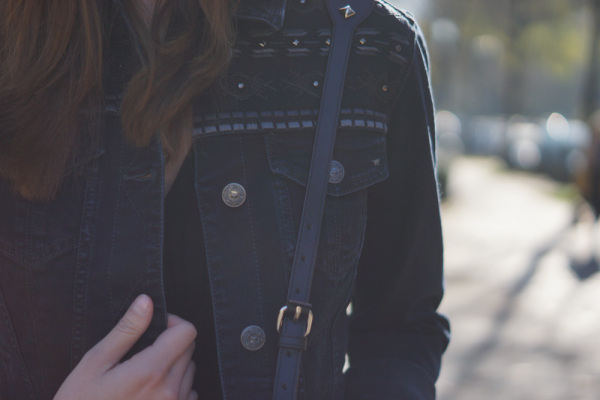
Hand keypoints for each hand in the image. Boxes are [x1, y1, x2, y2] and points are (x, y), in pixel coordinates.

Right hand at [54, 294, 197, 399]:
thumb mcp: (96, 362)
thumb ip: (127, 330)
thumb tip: (146, 302)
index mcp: (151, 371)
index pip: (187, 332)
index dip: (173, 323)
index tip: (157, 326)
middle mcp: (169, 391)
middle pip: (189, 350)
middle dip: (171, 343)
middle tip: (143, 352)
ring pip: (189, 372)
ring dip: (174, 367)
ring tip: (143, 377)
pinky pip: (188, 395)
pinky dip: (175, 389)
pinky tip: (150, 393)